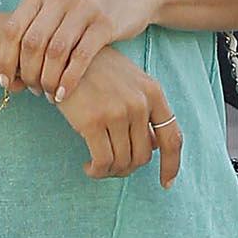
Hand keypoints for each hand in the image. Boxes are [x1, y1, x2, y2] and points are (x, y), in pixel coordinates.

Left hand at [0, 0, 162, 107]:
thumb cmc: (86, 11)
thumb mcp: (57, 10)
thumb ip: (33, 30)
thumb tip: (3, 65)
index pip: (13, 29)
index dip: (6, 60)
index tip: (6, 83)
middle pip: (32, 43)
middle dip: (28, 73)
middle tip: (32, 90)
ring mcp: (84, 7)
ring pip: (54, 52)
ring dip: (47, 79)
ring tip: (47, 94)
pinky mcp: (105, 23)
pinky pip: (80, 57)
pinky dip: (68, 79)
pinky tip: (63, 93)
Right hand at [53, 49, 181, 187]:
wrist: (64, 54)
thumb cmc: (95, 70)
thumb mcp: (128, 82)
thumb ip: (145, 110)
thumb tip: (156, 146)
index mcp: (153, 92)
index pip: (173, 138)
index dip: (172, 165)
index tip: (166, 183)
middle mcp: (139, 102)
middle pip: (143, 156)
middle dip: (128, 169)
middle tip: (112, 168)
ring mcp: (117, 112)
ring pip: (122, 162)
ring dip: (109, 171)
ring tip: (97, 166)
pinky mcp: (93, 121)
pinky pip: (102, 161)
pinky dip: (97, 170)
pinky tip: (88, 167)